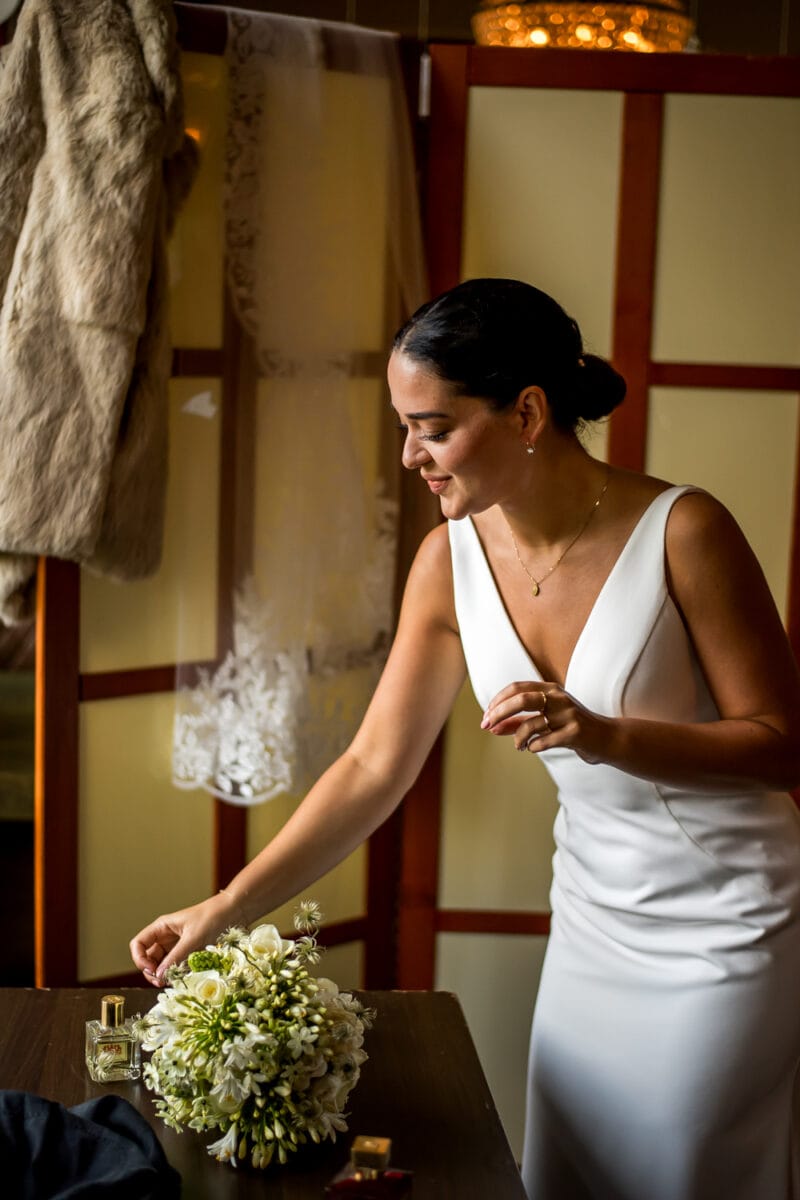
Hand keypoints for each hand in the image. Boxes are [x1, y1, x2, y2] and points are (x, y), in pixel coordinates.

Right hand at [129, 890, 243, 985]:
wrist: (235, 911)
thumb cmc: (212, 918)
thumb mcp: (193, 939)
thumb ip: (176, 958)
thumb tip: (159, 976)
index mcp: (162, 927)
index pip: (139, 944)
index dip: (140, 959)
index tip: (152, 971)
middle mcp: (167, 937)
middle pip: (149, 958)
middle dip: (152, 972)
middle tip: (162, 983)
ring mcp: (178, 945)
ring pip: (163, 964)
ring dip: (165, 974)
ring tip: (174, 981)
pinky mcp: (190, 952)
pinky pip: (177, 966)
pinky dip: (178, 973)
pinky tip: (184, 977)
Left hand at [480, 681, 608, 762]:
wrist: (607, 738)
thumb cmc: (571, 727)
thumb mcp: (544, 721)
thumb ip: (518, 723)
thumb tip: (491, 728)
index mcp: (550, 689)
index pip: (516, 688)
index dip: (497, 701)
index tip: (486, 717)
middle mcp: (559, 698)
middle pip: (521, 699)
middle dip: (499, 713)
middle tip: (487, 726)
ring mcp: (568, 714)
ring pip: (531, 723)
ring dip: (517, 738)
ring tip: (518, 746)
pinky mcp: (575, 732)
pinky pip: (544, 741)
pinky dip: (533, 746)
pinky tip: (533, 748)